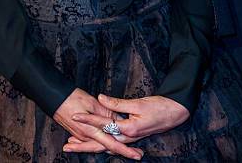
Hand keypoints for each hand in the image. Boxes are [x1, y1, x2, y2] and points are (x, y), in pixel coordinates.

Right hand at [53, 88, 143, 159]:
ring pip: (101, 145)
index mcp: (92, 131)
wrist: (53, 98)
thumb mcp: (92, 103)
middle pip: (108, 147)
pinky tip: (108, 144)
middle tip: (137, 154)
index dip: (126, 150)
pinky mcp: (78, 133)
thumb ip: (106, 113)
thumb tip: (120, 121)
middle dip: (123, 151)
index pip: (112, 144)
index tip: (137, 155)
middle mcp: (87, 137)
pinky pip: (93, 142)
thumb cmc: (71, 98)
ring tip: (128, 149)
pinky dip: (103, 144)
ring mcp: (81, 136)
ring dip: (114, 147)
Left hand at [63, 93, 189, 154]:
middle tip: (67, 145)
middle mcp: (127, 137)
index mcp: (128, 129)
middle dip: (83, 145)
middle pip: (101, 144)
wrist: (174, 113)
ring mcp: (128, 139)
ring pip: (105, 144)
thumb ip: (117, 103)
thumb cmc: (158, 107)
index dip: (88, 118)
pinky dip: (100, 141)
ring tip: (74, 143)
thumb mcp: (137, 103)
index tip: (75, 115)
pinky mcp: (130, 136)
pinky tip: (92, 140)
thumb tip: (100, 98)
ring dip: (89, 144)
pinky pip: (112, 142)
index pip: (103, 124)